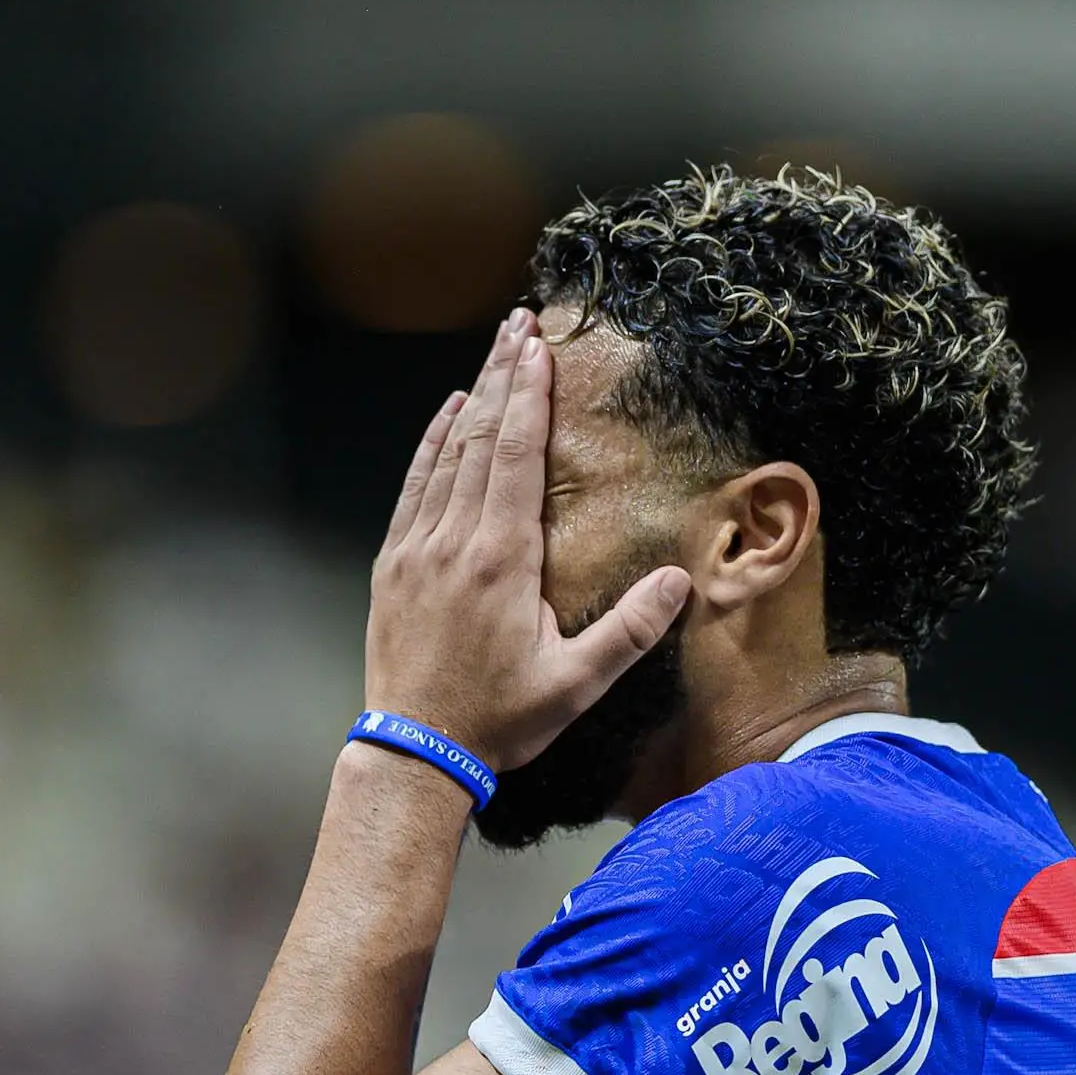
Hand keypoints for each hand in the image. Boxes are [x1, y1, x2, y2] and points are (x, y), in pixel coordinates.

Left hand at [365, 309, 690, 772]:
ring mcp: (417, 548)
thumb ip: (629, 631)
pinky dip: (432, 444)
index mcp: (501, 560)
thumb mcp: (576, 684)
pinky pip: (415, 486)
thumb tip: (681, 580)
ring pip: (446, 454)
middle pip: (480, 437)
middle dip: (501, 376)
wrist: (415, 751)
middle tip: (518, 324)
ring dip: (470, 398)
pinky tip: (446, 414)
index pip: (516, 455)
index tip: (539, 348)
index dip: (528, 396)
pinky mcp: (394, 563)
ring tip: (492, 351)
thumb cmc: (500, 720)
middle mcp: (454, 540)